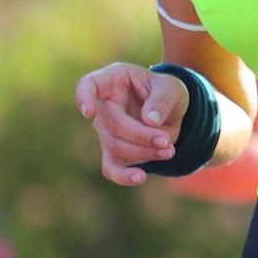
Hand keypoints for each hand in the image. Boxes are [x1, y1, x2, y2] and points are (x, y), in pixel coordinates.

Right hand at [74, 62, 186, 185]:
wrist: (173, 111)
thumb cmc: (167, 92)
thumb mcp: (173, 88)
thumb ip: (162, 100)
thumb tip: (149, 120)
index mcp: (114, 79)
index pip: (89, 84)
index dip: (84, 97)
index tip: (88, 112)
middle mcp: (104, 105)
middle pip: (112, 124)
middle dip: (141, 135)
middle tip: (165, 140)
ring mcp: (105, 130)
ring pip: (116, 147)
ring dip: (144, 152)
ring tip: (169, 150)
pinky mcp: (113, 151)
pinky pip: (111, 168)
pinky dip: (124, 176)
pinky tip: (140, 177)